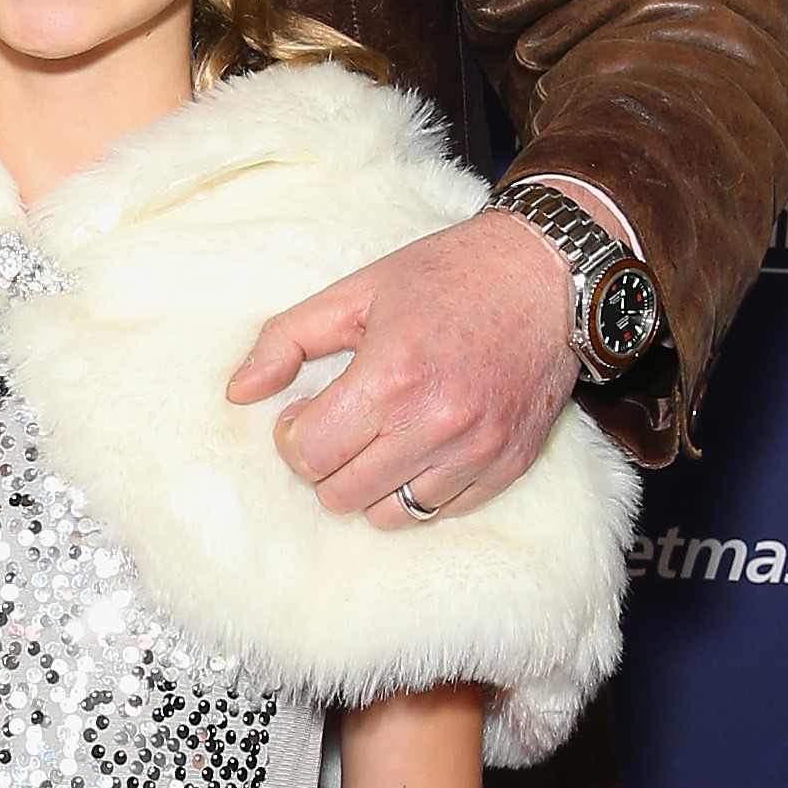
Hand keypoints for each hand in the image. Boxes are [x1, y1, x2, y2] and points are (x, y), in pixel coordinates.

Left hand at [228, 210, 575, 525]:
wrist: (548, 273)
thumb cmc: (448, 275)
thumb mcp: (357, 290)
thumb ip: (287, 339)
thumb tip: (239, 391)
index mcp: (390, 378)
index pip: (309, 455)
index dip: (295, 436)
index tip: (307, 411)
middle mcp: (435, 425)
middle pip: (341, 494)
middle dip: (327, 463)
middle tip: (341, 424)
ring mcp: (476, 451)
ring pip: (390, 514)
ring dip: (372, 483)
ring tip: (383, 436)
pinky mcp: (508, 464)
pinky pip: (443, 511)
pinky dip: (422, 488)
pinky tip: (422, 445)